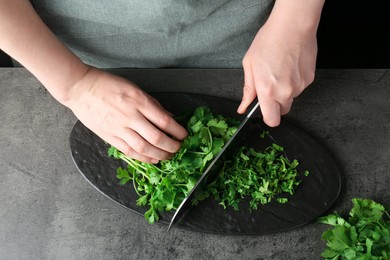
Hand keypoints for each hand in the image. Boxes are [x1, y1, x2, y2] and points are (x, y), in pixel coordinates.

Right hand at [66, 67, 187, 162]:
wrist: (81, 89)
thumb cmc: (108, 85)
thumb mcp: (135, 88)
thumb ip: (152, 104)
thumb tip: (169, 117)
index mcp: (139, 101)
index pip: (164, 121)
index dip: (178, 131)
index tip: (184, 135)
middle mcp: (130, 116)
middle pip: (156, 138)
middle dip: (172, 146)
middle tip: (179, 148)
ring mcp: (119, 128)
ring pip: (144, 148)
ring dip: (160, 155)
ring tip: (168, 156)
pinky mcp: (110, 137)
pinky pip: (129, 151)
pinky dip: (144, 158)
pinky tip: (153, 159)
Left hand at [237, 9, 317, 126]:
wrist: (292, 26)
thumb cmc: (269, 41)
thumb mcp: (250, 65)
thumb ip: (248, 89)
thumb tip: (243, 106)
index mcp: (268, 91)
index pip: (272, 120)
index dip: (268, 117)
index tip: (264, 110)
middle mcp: (286, 92)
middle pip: (282, 111)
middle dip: (276, 103)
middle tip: (270, 85)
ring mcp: (300, 86)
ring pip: (291, 98)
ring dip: (285, 91)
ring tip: (280, 71)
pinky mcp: (310, 79)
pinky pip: (300, 87)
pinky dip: (294, 81)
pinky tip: (289, 67)